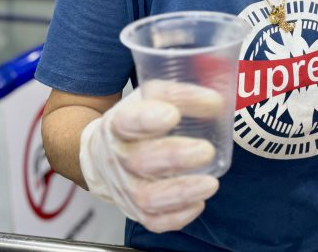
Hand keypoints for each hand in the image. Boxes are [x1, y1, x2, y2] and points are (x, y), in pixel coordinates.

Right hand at [79, 82, 223, 232]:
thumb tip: (215, 102)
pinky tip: (198, 203)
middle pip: (140, 162)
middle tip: (205, 150)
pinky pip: (154, 221)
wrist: (102, 155)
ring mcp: (126, 188)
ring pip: (147, 198)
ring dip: (181, 192)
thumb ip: (180, 97)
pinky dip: (177, 216)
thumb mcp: (148, 99)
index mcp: (117, 125)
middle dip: (175, 157)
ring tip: (211, 183)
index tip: (172, 114)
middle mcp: (118, 159)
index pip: (126, 122)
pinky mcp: (136, 210)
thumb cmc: (133, 122)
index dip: (147, 120)